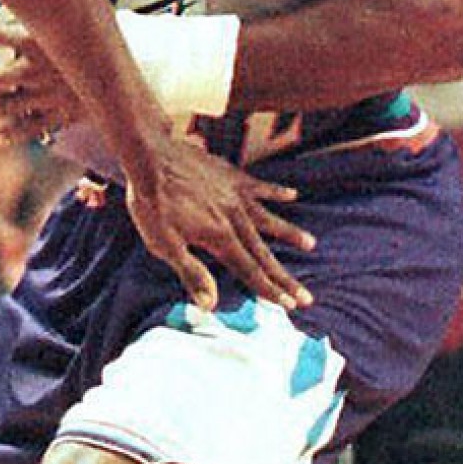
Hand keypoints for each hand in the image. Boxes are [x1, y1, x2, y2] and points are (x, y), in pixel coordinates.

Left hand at [0, 25, 82, 141]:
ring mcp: (48, 94)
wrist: (128, 70)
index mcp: (37, 43)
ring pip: (7, 107)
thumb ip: (39, 28)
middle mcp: (37, 70)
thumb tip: (11, 21)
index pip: (0, 34)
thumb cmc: (91, 45)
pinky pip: (31, 127)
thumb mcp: (69, 30)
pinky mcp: (62, 112)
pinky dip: (13, 134)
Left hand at [124, 133, 312, 312]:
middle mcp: (235, 219)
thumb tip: (210, 305)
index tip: (291, 305)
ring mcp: (236, 196)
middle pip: (265, 254)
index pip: (250, 271)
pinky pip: (261, 187)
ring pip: (270, 219)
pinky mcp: (232, 177)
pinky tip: (293, 195)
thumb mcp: (164, 245)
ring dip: (290, 234)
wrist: (151, 159)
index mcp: (220, 238)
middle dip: (285, 278)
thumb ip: (191, 273)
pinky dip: (277, 192)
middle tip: (308, 297)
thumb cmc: (152, 205)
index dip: (270, 290)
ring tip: (311, 244)